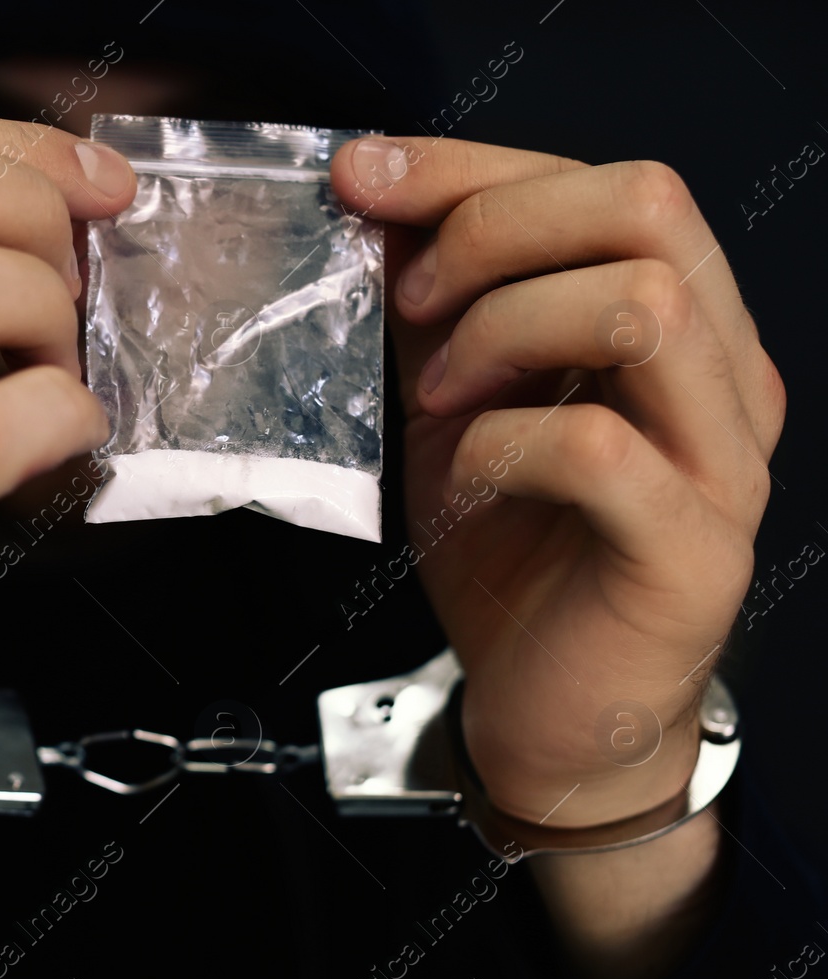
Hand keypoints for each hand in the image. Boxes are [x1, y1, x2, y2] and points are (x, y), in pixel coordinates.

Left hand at [331, 137, 783, 827]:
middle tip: (411, 304)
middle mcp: (722, 375)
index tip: (362, 178)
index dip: (472, 166)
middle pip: (648, 208)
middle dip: (495, 228)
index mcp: (678, 324)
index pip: (607, 185)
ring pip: (642, 307)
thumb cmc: (510, 549)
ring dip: (506, 328)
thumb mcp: (456, 401)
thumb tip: (380, 204)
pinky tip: (463, 474)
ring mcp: (722, 462)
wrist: (546, 706)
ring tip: (439, 394)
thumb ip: (439, 310)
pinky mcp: (689, 551)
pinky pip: (599, 449)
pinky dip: (501, 442)